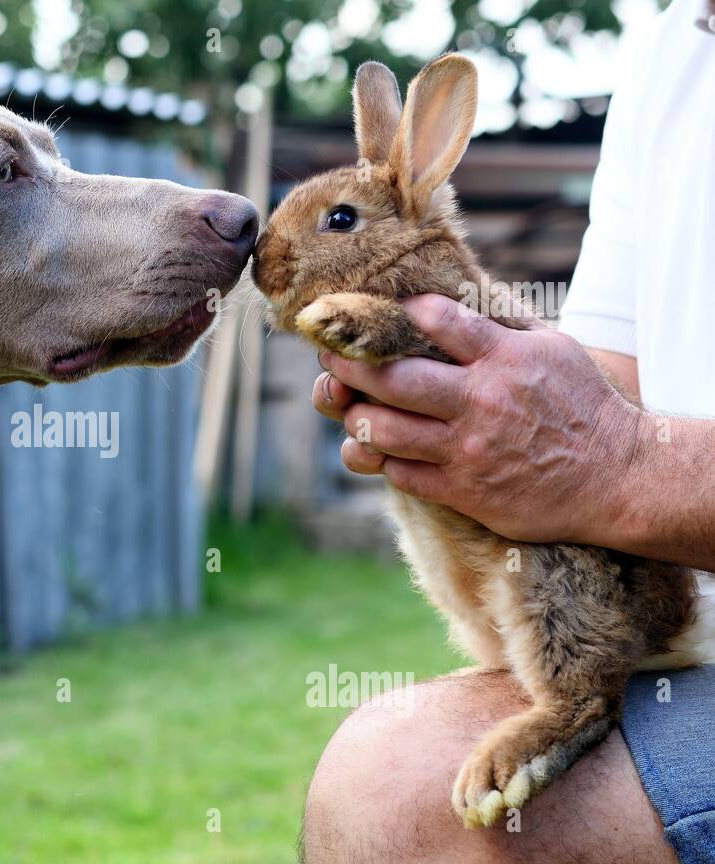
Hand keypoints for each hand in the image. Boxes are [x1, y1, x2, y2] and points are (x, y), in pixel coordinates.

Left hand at [310, 294, 645, 543]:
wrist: (616, 477)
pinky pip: (399, 472)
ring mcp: (467, 449)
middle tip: (330, 354)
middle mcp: (480, 402)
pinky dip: (381, 456)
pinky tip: (379, 446)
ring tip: (350, 405)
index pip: (439, 320)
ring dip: (356, 415)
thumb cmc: (582, 406)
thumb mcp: (553, 348)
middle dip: (348, 364)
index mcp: (503, 359)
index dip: (401, 311)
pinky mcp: (463, 490)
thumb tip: (462, 289)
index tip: (376, 308)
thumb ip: (503, 323)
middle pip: (390, 379)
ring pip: (383, 430)